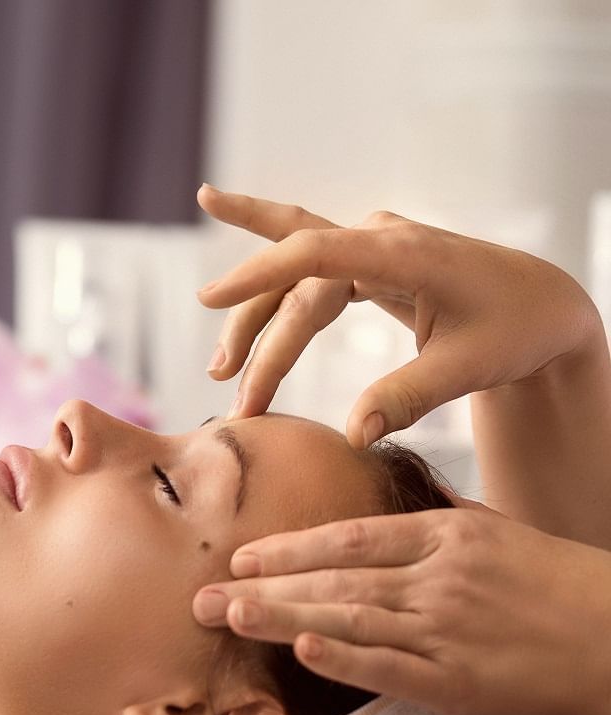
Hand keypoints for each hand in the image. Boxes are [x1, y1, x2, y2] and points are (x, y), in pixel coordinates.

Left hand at [191, 505, 610, 714]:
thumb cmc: (553, 582)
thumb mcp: (491, 531)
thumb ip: (433, 516)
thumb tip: (385, 487)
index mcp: (441, 537)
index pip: (348, 538)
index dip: (288, 548)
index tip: (239, 555)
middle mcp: (435, 577)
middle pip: (333, 579)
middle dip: (261, 587)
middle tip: (199, 597)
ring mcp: (444, 628)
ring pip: (347, 618)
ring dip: (281, 616)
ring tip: (228, 617)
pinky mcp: (457, 681)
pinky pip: (390, 668)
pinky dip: (344, 658)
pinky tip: (300, 650)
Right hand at [196, 185, 602, 448]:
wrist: (543, 305)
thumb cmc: (516, 331)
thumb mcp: (469, 367)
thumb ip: (410, 396)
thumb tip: (352, 434)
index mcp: (404, 252)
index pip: (315, 255)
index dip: (259, 275)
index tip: (213, 298)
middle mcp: (378, 237)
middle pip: (294, 277)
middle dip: (253, 329)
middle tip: (222, 380)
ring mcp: (368, 246)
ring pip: (292, 278)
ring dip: (254, 321)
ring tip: (221, 372)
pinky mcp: (363, 263)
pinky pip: (302, 271)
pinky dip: (265, 291)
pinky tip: (226, 298)